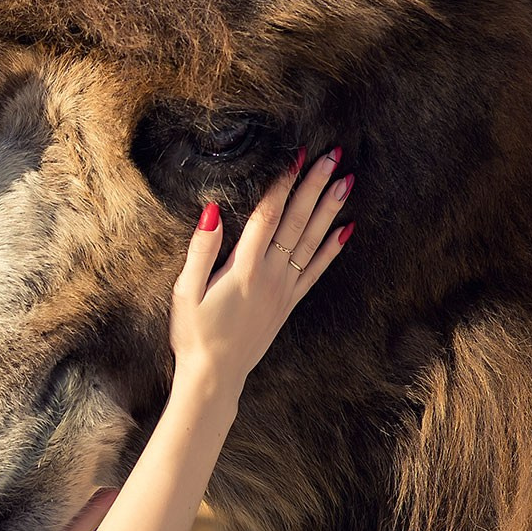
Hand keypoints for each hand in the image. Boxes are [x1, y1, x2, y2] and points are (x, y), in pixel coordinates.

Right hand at [169, 148, 352, 390]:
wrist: (215, 376)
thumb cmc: (194, 334)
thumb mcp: (185, 291)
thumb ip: (201, 250)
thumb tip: (212, 211)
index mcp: (244, 268)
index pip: (268, 215)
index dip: (283, 182)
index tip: (296, 154)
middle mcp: (271, 275)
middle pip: (297, 221)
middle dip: (315, 185)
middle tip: (333, 155)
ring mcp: (284, 289)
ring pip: (312, 241)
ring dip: (330, 209)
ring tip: (346, 181)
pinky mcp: (289, 303)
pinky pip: (316, 270)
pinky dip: (332, 249)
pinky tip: (346, 230)